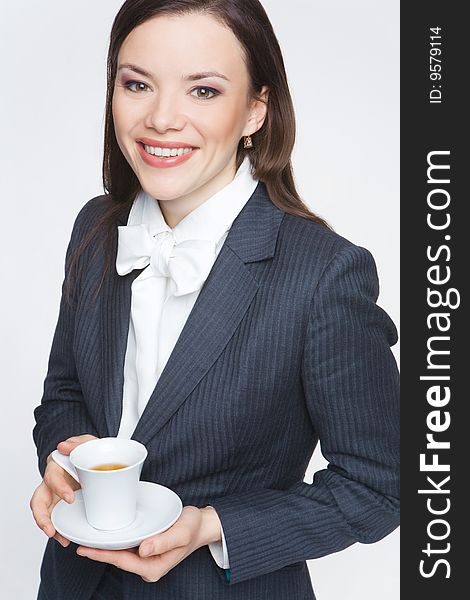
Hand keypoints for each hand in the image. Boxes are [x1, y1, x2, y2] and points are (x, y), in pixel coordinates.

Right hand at [30, 434, 96, 546]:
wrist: (93, 461)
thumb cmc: (86, 453)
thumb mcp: (87, 442)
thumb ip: (78, 442)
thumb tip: (64, 447)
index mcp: (56, 467)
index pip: (52, 478)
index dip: (58, 488)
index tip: (69, 498)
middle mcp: (52, 484)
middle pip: (38, 501)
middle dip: (42, 517)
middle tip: (51, 530)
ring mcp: (55, 496)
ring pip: (44, 514)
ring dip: (49, 527)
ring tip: (60, 538)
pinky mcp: (62, 506)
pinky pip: (56, 520)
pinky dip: (59, 531)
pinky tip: (66, 538)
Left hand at [76, 506, 221, 581]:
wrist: (202, 524)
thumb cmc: (193, 527)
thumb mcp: (182, 532)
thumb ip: (164, 541)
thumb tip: (143, 549)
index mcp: (154, 567)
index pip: (122, 561)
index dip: (103, 555)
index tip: (85, 550)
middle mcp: (148, 566)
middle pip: (118, 559)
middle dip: (99, 552)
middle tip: (78, 543)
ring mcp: (147, 558)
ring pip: (121, 554)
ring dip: (105, 547)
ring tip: (87, 540)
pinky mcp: (147, 550)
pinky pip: (127, 548)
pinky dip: (115, 542)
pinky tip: (107, 536)